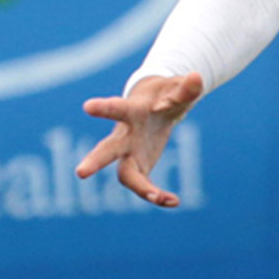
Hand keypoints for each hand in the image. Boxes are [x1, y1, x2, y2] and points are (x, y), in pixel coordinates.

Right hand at [75, 72, 203, 206]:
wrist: (157, 105)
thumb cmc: (164, 94)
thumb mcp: (177, 89)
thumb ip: (186, 88)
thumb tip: (197, 77)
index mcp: (132, 111)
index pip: (116, 108)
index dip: (104, 108)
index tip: (87, 106)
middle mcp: (125, 134)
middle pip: (107, 149)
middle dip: (95, 160)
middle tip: (80, 172)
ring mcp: (130, 153)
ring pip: (125, 174)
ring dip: (139, 188)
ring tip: (159, 198)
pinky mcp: (139, 166)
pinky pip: (144, 185)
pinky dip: (158, 195)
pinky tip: (174, 201)